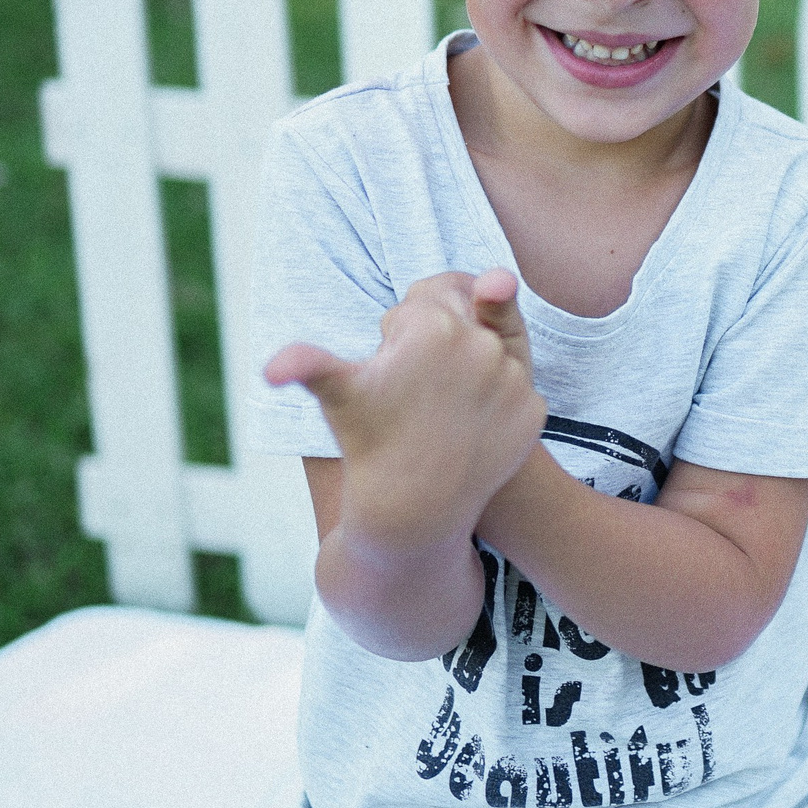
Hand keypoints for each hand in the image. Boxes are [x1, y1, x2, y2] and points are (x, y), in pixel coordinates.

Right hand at [265, 270, 544, 553]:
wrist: (413, 509)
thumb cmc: (368, 441)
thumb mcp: (339, 395)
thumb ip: (308, 365)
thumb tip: (272, 369)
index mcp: (433, 326)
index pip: (425, 297)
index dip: (403, 331)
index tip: (393, 366)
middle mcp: (482, 345)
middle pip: (462, 316)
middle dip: (438, 340)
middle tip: (415, 387)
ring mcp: (515, 377)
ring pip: (490, 349)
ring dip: (470, 367)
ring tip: (441, 408)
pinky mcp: (535, 408)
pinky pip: (515, 386)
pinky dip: (496, 401)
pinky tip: (470, 425)